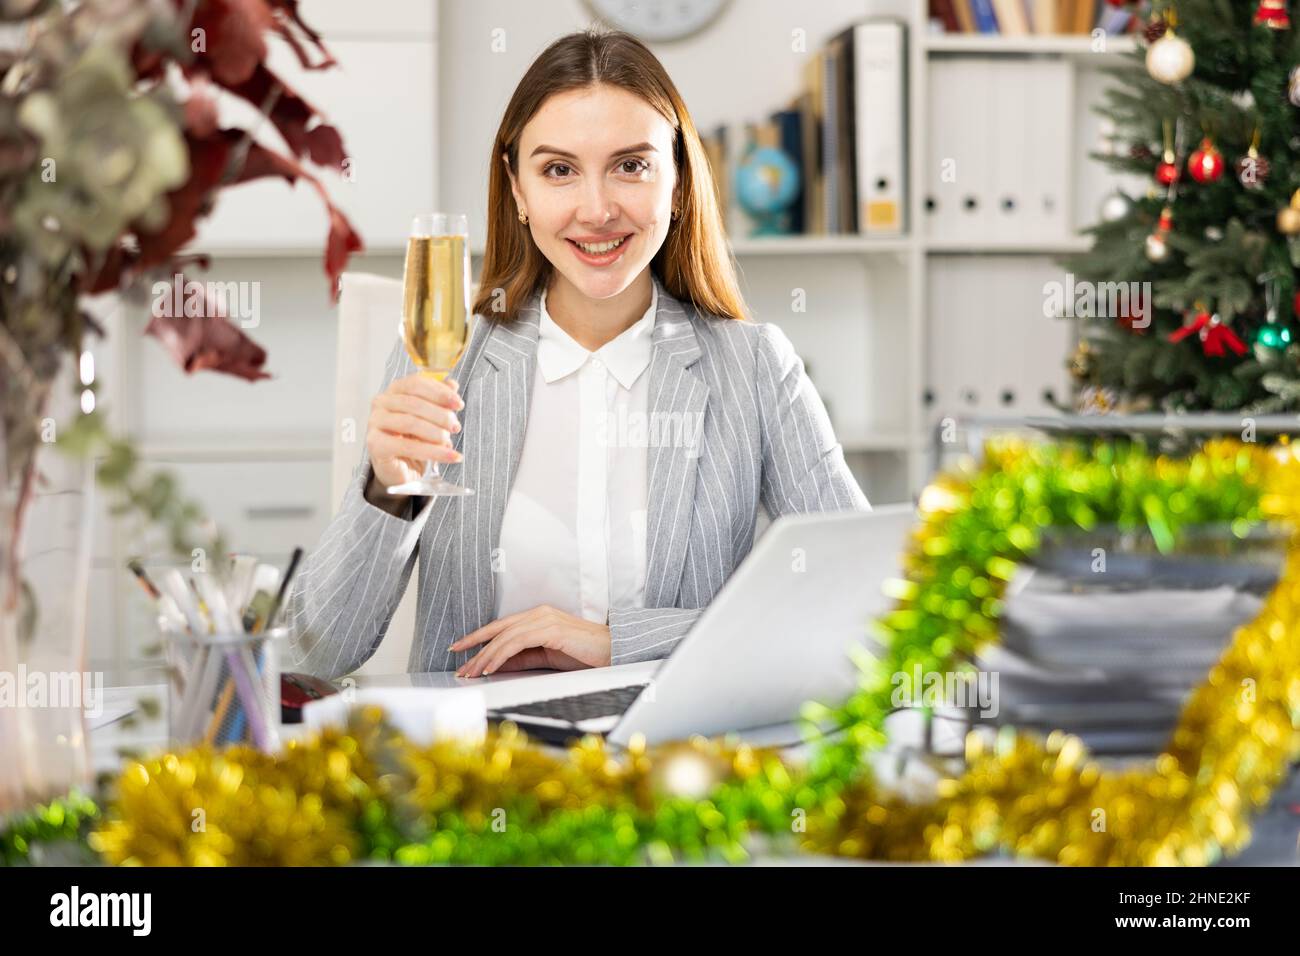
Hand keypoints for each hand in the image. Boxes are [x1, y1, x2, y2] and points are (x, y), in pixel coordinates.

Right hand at [367, 371, 464, 489]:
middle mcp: (381, 403)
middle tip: (456, 427)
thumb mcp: (431, 417)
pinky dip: (434, 452)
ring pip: (410, 423)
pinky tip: (451, 456)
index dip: (439, 392)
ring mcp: (375, 423)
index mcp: (394, 391)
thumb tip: (452, 384)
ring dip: (436, 433)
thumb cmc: (414, 439)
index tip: (459, 404)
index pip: (416, 383)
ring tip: (450, 441)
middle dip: (440, 414)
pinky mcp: (376, 445)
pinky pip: (408, 447)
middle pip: (413, 403)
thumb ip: (439, 399)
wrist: (400, 468)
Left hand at [450, 604, 611, 676]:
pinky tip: (491, 668)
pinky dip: (501, 655)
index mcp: (538, 617)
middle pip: (498, 630)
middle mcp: (539, 613)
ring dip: (485, 656)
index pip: (501, 626)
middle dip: (475, 648)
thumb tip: (498, 664)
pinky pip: (517, 642)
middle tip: (461, 667)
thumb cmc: (585, 655)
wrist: (613, 652)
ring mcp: (545, 619)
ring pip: (504, 636)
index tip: (459, 649)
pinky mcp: (551, 629)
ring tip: (472, 672)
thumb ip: (524, 658)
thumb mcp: (547, 657)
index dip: (478, 637)